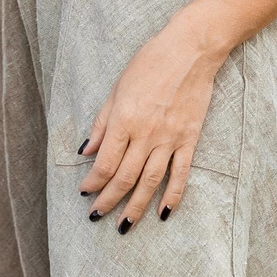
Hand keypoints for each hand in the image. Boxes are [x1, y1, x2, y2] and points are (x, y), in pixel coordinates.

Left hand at [78, 17, 224, 231]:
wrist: (191, 50)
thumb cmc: (150, 63)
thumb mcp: (117, 88)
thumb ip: (102, 123)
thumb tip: (87, 150)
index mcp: (124, 120)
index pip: (105, 162)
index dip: (93, 182)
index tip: (85, 192)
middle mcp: (145, 134)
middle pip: (125, 177)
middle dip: (109, 200)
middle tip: (97, 216)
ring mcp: (170, 138)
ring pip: (150, 182)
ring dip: (136, 207)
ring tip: (124, 225)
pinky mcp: (189, 139)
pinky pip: (181, 173)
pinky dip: (173, 195)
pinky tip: (164, 212)